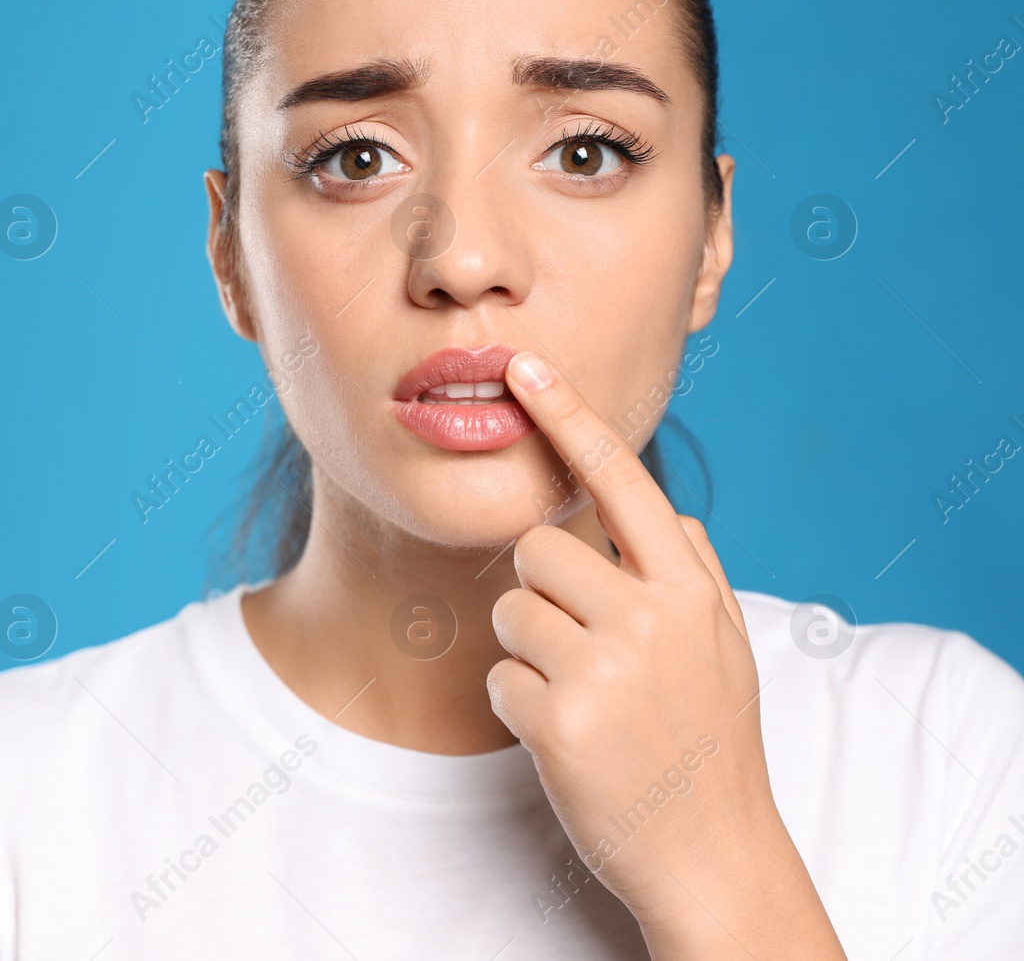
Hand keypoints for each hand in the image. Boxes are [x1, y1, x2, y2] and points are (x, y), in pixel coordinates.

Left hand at [487, 351, 843, 958]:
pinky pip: (498, 676)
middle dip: (543, 591)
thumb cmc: (711, 744)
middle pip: (539, 546)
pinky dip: (519, 705)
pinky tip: (568, 738)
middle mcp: (650, 617)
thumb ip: (693, 573)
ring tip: (581, 696)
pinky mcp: (559, 720)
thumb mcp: (726, 648)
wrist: (711, 856)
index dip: (569, 419)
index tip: (525, 368)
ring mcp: (604, 669)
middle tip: (582, 649)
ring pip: (510, 608)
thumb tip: (659, 510)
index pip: (622, 479)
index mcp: (690, 589)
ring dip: (527, 650)